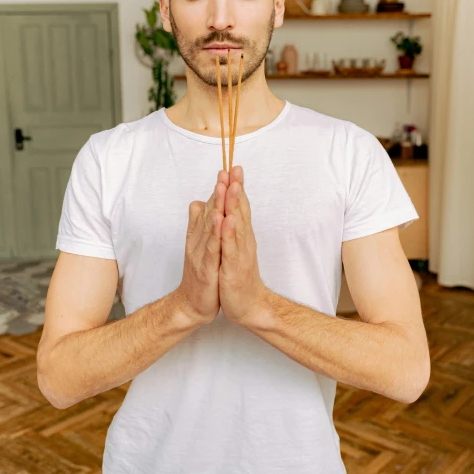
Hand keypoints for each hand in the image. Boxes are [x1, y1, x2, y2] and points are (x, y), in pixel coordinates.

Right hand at [177, 168, 229, 325]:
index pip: (211, 207)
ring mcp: (201, 253)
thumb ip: (198, 224)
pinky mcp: (205, 267)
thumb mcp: (200, 247)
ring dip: (216, 206)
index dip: (219, 189)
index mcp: (201, 235)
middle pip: (210, 211)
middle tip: (226, 171)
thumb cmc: (200, 275)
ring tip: (223, 187)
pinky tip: (221, 219)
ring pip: (210, 226)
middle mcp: (199, 240)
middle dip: (219, 191)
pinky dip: (216, 233)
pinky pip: (211, 247)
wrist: (192, 304)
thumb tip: (196, 202)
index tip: (229, 169)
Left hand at [219, 166, 266, 325]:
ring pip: (237, 226)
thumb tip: (225, 212)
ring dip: (235, 206)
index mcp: (241, 236)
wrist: (248, 306)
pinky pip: (231, 248)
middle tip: (235, 168)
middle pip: (240, 211)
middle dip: (237, 189)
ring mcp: (240, 254)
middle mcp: (244, 241)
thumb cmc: (238, 277)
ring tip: (232, 186)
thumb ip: (228, 230)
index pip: (239, 207)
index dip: (236, 187)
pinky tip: (227, 220)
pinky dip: (230, 234)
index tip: (233, 167)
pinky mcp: (234, 268)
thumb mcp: (231, 250)